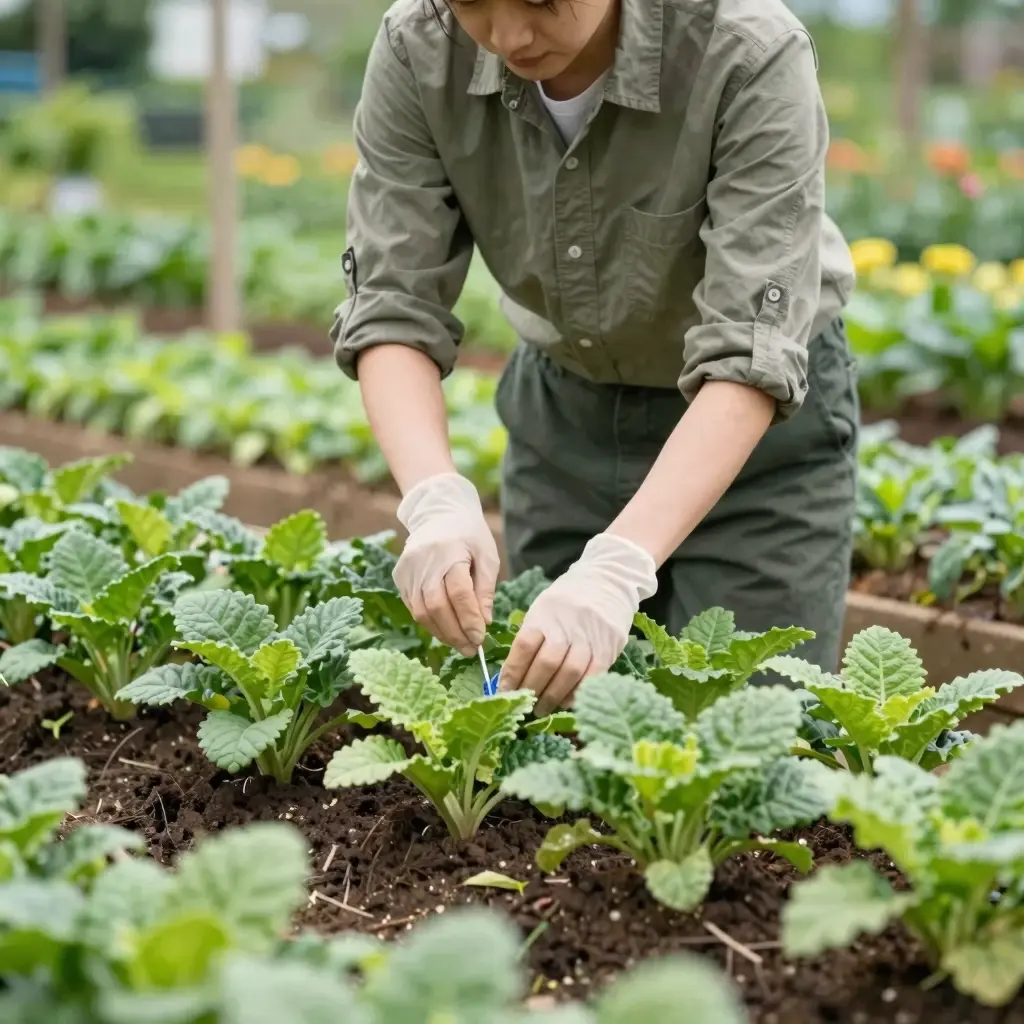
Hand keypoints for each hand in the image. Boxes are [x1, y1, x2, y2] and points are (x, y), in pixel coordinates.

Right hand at [393, 473, 499, 656]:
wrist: (438, 511)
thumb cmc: (469, 534)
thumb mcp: (487, 556)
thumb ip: (485, 589)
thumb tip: (484, 622)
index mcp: (450, 553)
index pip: (459, 594)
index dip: (469, 619)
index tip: (480, 638)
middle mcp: (425, 562)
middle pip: (437, 607)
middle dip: (455, 633)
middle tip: (470, 649)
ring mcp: (408, 571)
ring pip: (422, 612)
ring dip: (442, 633)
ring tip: (459, 643)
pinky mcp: (400, 577)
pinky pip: (413, 607)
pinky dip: (430, 622)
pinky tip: (444, 629)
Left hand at [498, 533, 657, 714]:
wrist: (608, 580)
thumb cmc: (568, 599)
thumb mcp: (544, 608)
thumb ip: (531, 637)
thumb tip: (512, 674)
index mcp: (545, 613)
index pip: (525, 646)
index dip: (512, 671)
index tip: (504, 690)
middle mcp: (568, 625)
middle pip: (547, 664)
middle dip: (532, 689)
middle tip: (523, 704)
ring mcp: (590, 637)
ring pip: (569, 673)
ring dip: (553, 696)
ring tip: (542, 708)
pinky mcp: (609, 647)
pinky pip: (592, 677)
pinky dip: (576, 692)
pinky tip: (566, 701)